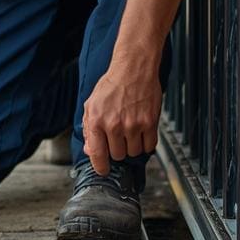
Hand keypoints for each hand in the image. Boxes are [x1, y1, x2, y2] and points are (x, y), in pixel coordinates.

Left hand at [82, 61, 161, 175]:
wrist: (134, 69)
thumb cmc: (112, 85)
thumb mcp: (91, 104)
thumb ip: (89, 129)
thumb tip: (91, 151)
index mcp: (97, 121)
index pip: (97, 155)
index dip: (101, 167)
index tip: (103, 170)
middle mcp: (114, 125)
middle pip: (117, 155)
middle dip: (117, 149)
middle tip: (118, 136)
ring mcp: (133, 125)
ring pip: (133, 153)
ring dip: (131, 146)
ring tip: (130, 131)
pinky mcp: (150, 122)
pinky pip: (149, 146)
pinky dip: (145, 143)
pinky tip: (141, 133)